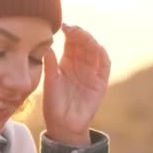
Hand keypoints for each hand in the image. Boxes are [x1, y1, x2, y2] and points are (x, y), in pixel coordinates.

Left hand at [42, 23, 110, 145]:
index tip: (63, 26)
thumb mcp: (50, 82)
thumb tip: (47, 46)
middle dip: (79, 34)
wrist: (63, 126)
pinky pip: (105, 65)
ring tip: (81, 35)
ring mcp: (92, 73)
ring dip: (89, 41)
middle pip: (84, 44)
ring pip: (95, 51)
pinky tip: (95, 47)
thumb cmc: (53, 105)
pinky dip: (102, 55)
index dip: (69, 33)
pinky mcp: (100, 83)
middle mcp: (80, 65)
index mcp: (67, 63)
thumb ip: (50, 65)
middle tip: (71, 28)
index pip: (71, 43)